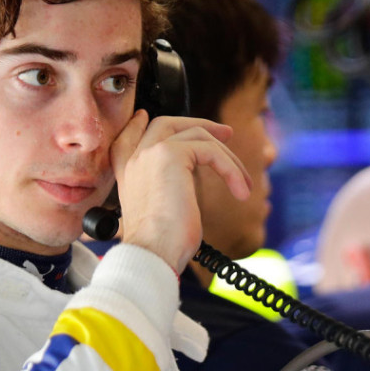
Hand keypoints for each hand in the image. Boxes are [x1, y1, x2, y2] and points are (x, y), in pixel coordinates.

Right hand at [111, 110, 250, 271]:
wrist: (152, 252)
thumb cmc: (160, 243)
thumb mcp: (159, 209)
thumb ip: (165, 186)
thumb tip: (191, 176)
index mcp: (127, 170)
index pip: (130, 135)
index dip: (142, 124)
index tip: (152, 118)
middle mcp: (134, 157)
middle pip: (166, 123)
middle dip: (197, 123)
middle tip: (225, 133)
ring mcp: (151, 152)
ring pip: (196, 135)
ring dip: (227, 157)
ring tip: (242, 182)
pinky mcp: (170, 154)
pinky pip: (211, 151)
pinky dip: (231, 170)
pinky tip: (240, 192)